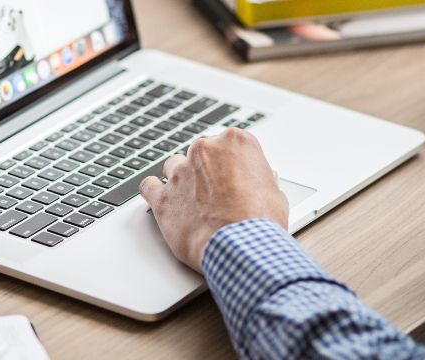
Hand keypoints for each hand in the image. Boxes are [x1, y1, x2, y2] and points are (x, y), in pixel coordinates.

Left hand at [139, 128, 290, 272]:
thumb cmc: (260, 222)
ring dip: (182, 180)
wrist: (240, 247)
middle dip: (207, 171)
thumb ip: (263, 180)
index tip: (236, 178)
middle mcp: (205, 149)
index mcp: (235, 142)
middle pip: (201, 153)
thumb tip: (263, 179)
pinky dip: (154, 192)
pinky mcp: (163, 196)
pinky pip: (149, 186)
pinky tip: (164, 201)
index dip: (233, 164)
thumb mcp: (275, 194)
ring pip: (174, 165)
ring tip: (194, 201)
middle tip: (218, 195)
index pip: (230, 144)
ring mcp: (180, 172)